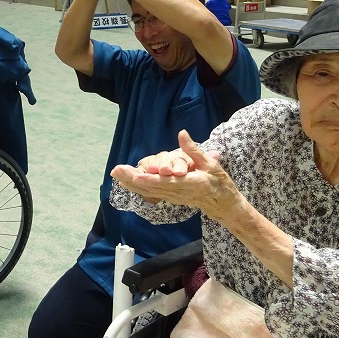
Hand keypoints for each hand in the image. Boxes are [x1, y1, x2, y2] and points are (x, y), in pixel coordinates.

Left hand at [110, 130, 241, 221]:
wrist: (223, 204)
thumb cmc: (219, 182)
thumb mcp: (211, 164)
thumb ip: (194, 150)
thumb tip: (182, 133)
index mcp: (192, 184)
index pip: (169, 182)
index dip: (152, 180)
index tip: (137, 177)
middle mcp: (179, 193)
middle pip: (153, 187)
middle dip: (133, 179)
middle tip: (116, 171)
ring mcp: (173, 197)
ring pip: (149, 191)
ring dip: (131, 183)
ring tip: (116, 173)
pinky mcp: (169, 198)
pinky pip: (150, 193)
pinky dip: (137, 187)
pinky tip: (124, 181)